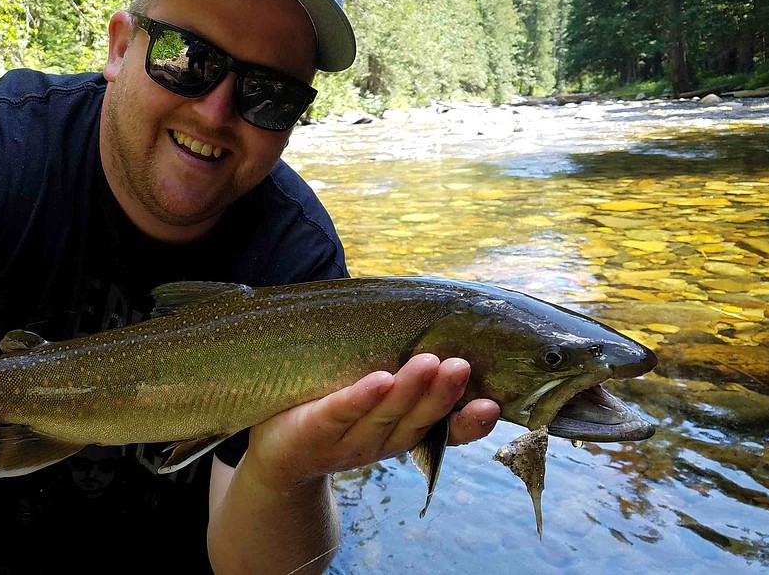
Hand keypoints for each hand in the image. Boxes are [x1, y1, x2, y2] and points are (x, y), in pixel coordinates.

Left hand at [244, 353, 499, 491]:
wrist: (275, 454)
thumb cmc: (331, 412)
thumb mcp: (372, 397)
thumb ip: (402, 370)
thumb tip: (434, 314)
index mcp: (401, 433)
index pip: (443, 433)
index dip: (469, 424)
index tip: (492, 406)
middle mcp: (380, 442)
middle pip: (416, 420)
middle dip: (441, 394)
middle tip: (460, 366)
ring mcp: (346, 441)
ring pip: (383, 417)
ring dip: (409, 391)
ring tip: (429, 363)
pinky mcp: (311, 432)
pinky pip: (339, 413)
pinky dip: (360, 398)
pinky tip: (378, 381)